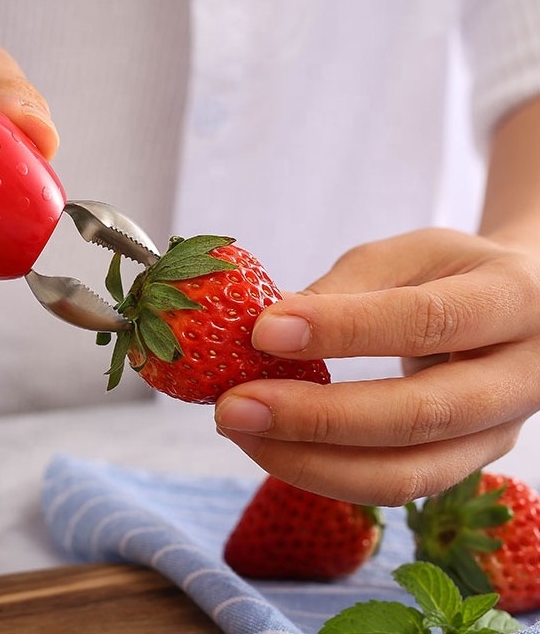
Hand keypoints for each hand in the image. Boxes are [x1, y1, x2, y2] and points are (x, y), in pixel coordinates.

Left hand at [214, 228, 539, 504]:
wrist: (524, 314)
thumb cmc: (454, 272)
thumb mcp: (410, 256)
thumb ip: (347, 288)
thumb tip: (263, 326)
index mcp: (512, 301)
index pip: (426, 320)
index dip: (343, 328)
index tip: (262, 330)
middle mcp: (520, 379)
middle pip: (419, 416)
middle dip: (316, 418)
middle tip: (233, 406)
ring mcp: (497, 435)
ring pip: (405, 475)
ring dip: (309, 462)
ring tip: (239, 431)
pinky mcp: (465, 465)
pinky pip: (391, 487)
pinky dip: (323, 473)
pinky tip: (269, 445)